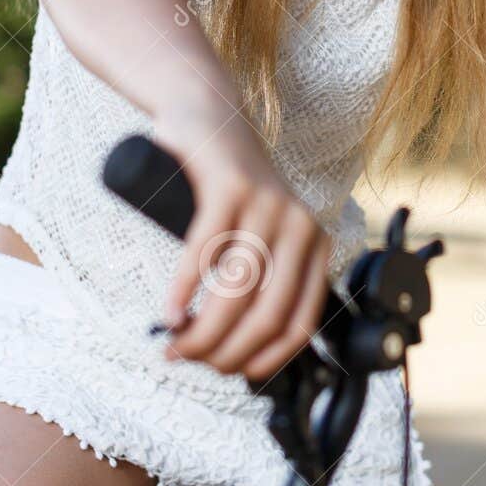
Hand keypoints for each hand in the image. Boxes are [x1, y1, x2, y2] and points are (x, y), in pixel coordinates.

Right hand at [152, 101, 331, 382]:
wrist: (207, 112)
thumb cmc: (227, 186)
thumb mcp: (259, 233)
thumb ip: (262, 278)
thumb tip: (238, 349)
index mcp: (315, 245)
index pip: (301, 322)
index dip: (266, 358)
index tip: (232, 374)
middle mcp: (301, 225)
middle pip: (268, 313)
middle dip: (226, 351)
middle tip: (189, 361)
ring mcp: (268, 204)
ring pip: (237, 289)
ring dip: (203, 330)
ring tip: (174, 344)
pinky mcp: (231, 186)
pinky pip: (206, 252)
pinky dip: (185, 291)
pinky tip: (170, 314)